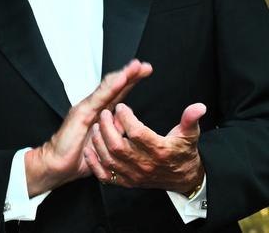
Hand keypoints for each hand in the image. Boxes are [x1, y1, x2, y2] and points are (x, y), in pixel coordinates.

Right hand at [25, 59, 152, 195]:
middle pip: (114, 86)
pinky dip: (111, 87)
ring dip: (123, 76)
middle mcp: (94, 106)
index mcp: (101, 113)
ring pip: (108, 88)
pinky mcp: (82, 113)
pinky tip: (121, 79)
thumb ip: (117, 132)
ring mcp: (87, 107)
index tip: (145, 71)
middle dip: (130, 74)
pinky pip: (99, 98)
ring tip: (135, 67)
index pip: (119, 93)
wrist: (58, 163)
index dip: (132, 81)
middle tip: (144, 65)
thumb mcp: (107, 144)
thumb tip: (129, 124)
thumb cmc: (80, 155)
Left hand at [85, 101, 205, 192]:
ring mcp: (135, 175)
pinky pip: (106, 175)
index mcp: (159, 151)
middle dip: (107, 127)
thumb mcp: (189, 135)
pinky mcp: (128, 182)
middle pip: (118, 146)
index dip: (125, 117)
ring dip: (99, 141)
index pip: (136, 133)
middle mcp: (145, 165)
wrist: (184, 178)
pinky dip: (95, 163)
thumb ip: (190, 119)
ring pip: (109, 159)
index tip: (121, 107)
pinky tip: (90, 150)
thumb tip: (199, 106)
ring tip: (97, 126)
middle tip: (104, 113)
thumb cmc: (183, 154)